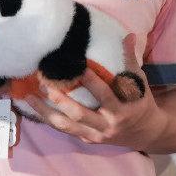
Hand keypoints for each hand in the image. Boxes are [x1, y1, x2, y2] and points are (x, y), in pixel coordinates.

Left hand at [24, 33, 164, 151]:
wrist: (145, 133)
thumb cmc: (140, 102)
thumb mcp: (139, 82)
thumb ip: (131, 60)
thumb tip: (130, 35)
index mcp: (121, 111)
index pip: (105, 96)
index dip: (92, 83)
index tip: (79, 68)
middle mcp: (107, 125)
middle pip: (80, 115)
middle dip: (61, 100)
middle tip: (44, 83)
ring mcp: (95, 135)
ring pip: (66, 126)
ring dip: (46, 112)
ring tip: (29, 97)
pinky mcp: (87, 140)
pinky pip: (65, 130)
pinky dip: (50, 120)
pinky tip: (35, 108)